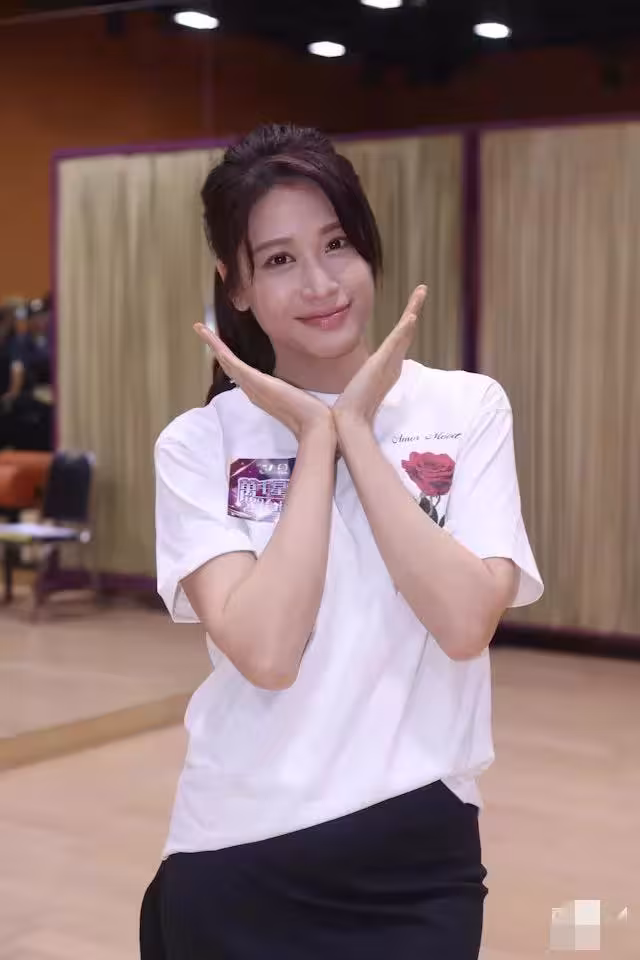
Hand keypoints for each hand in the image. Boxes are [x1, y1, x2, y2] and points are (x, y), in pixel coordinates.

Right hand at [194, 324, 332, 439]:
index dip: (228, 360)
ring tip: (201, 329)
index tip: (221, 350)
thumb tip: (294, 389)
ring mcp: (251, 386)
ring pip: (227, 362)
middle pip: (228, 366)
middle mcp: (251, 390)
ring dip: (213, 344)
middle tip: (203, 332)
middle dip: (215, 348)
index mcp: (259, 393)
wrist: (313, 425)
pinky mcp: (255, 381)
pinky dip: (220, 349)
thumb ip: (291, 393)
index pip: (239, 373)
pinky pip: (233, 362)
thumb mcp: (297, 399)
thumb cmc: (310, 415)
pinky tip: (212, 340)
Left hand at [333, 285, 426, 428]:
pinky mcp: (382, 365)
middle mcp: (392, 364)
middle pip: (406, 332)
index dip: (407, 323)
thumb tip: (361, 384)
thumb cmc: (354, 409)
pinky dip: (404, 331)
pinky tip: (410, 318)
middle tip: (422, 289)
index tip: (412, 309)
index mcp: (388, 367)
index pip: (399, 340)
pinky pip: (395, 344)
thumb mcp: (360, 387)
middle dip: (414, 309)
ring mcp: (389, 364)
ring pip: (403, 333)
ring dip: (412, 311)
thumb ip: (366, 382)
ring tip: (420, 292)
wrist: (350, 421)